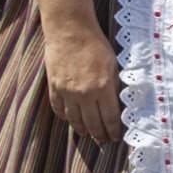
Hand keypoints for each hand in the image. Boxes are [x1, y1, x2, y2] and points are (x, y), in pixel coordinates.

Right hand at [41, 21, 122, 144]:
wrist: (70, 30)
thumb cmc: (95, 44)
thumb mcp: (113, 65)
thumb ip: (114, 86)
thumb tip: (118, 104)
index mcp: (103, 88)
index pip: (109, 118)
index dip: (113, 130)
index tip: (116, 137)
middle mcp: (84, 93)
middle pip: (92, 123)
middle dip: (99, 135)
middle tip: (103, 141)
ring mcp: (67, 91)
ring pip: (74, 119)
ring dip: (82, 129)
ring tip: (88, 134)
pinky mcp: (54, 86)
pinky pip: (59, 108)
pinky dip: (65, 117)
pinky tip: (71, 120)